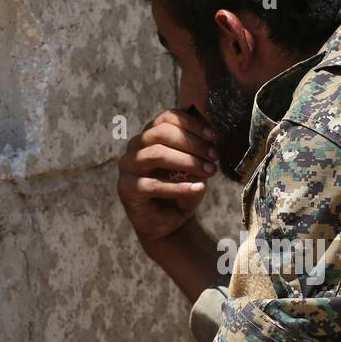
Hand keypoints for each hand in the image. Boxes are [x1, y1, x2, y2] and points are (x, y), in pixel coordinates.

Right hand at [117, 108, 218, 247]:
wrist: (170, 223)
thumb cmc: (182, 189)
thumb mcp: (195, 166)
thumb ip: (199, 149)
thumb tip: (210, 133)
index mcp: (150, 135)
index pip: (167, 118)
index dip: (191, 124)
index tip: (212, 136)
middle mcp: (135, 147)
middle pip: (161, 133)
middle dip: (192, 143)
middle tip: (214, 156)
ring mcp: (128, 167)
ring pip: (156, 154)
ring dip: (187, 161)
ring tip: (209, 171)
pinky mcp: (127, 189)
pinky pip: (154, 185)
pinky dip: (179, 187)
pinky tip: (198, 188)